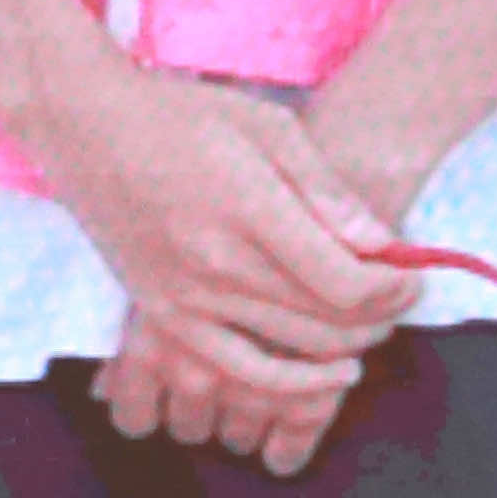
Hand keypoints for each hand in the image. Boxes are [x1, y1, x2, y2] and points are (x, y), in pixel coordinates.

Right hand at [33, 63, 415, 439]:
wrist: (84, 126)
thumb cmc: (181, 112)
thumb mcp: (266, 124)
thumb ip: (325, 189)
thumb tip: (381, 244)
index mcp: (248, 208)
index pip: (345, 281)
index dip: (394, 288)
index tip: (412, 274)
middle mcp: (217, 262)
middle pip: (327, 320)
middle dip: (381, 315)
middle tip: (400, 297)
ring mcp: (186, 296)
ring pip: (291, 350)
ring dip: (347, 349)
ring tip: (371, 329)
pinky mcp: (163, 315)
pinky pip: (237, 372)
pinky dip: (290, 385)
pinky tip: (326, 376)